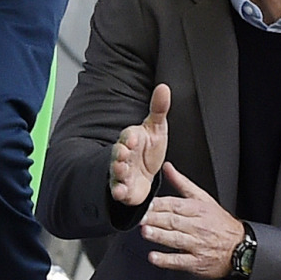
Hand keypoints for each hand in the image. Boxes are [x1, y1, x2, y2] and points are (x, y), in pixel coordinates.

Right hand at [110, 84, 169, 205]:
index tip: (134, 138)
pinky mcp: (124, 189)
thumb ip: (159, 109)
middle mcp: (123, 155)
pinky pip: (118, 190)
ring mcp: (122, 172)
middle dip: (120, 153)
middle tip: (124, 153)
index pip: (128, 136)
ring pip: (116, 171)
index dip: (130, 137)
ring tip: (122, 170)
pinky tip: (120, 192)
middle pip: (118, 153)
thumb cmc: (148, 150)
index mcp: (131, 139)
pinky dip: (118, 191)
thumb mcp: (157, 129)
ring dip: (118, 170)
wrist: (144, 174)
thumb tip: (164, 87)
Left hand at [141, 162, 244, 278]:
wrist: (240, 248)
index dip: (159, 204)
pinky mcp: (196, 262)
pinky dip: (166, 260)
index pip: (176, 205)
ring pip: (176, 239)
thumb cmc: (219, 222)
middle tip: (141, 218)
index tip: (146, 204)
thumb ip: (182, 183)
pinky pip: (180, 261)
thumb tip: (167, 167)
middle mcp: (197, 227)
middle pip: (174, 221)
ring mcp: (197, 245)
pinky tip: (154, 257)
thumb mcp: (203, 198)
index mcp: (198, 209)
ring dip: (160, 236)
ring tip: (146, 232)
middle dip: (156, 219)